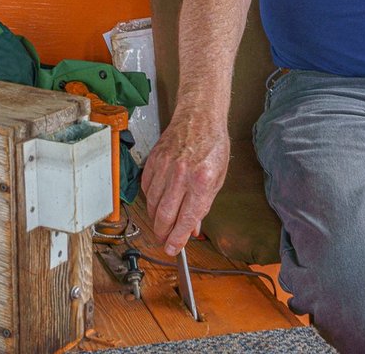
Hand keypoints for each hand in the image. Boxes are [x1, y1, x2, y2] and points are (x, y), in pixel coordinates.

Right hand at [140, 108, 229, 254]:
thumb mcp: (218, 178)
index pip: (186, 218)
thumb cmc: (212, 145)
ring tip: (160, 224)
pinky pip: (146, 187)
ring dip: (155, 219)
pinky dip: (149, 200)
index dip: (177, 238)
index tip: (173, 249)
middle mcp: (181, 174)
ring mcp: (165, 166)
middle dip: (162, 233)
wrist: (199, 116)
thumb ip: (203, 205)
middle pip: (164, 214)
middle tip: (164, 241)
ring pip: (152, 203)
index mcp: (202, 180)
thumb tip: (192, 228)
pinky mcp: (153, 160)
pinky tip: (156, 203)